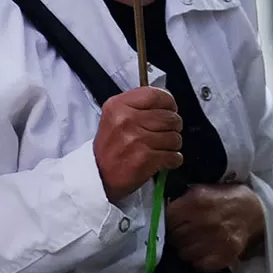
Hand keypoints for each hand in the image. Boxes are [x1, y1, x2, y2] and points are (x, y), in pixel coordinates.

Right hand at [94, 87, 182, 202]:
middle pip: (170, 117)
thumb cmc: (110, 149)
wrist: (97, 177)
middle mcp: (127, 120)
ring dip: (172, 146)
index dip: (169, 104)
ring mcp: (136, 139)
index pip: (156, 94)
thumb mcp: (114, 118)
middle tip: (164, 135)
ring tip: (161, 149)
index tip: (170, 111)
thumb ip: (138, 107)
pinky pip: (174, 156)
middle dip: (173, 128)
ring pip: (175, 137)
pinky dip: (173, 160)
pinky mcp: (145, 159)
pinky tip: (163, 161)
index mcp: (118, 105)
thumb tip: (168, 105)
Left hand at [165, 183, 264, 272]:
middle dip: (176, 235)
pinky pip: (198, 264)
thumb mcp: (205, 188)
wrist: (257, 211)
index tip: (174, 221)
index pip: (168, 218)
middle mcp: (206, 221)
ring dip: (186, 248)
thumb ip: (185, 197)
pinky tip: (203, 250)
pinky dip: (198, 259)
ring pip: (184, 253)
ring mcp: (216, 240)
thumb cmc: (228, 198)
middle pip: (175, 237)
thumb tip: (163, 207)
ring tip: (194, 241)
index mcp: (198, 201)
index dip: (169, 220)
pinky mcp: (225, 256)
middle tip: (184, 232)